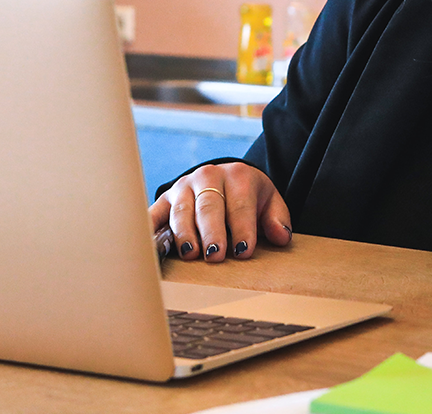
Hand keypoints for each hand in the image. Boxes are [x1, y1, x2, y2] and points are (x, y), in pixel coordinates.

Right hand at [149, 163, 292, 261]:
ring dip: (184, 233)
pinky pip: (154, 213)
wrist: (225, 178)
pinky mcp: (164, 199)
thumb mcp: (269, 201)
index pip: (240, 204)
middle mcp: (208, 176)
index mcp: (238, 176)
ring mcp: (183, 186)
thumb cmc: (249, 197)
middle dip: (212, 232)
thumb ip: (277, 219)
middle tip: (216, 256)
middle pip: (209, 206)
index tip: (243, 252)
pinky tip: (150, 245)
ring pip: (181, 210)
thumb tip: (281, 236)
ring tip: (191, 255)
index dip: (242, 228)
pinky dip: (150, 228)